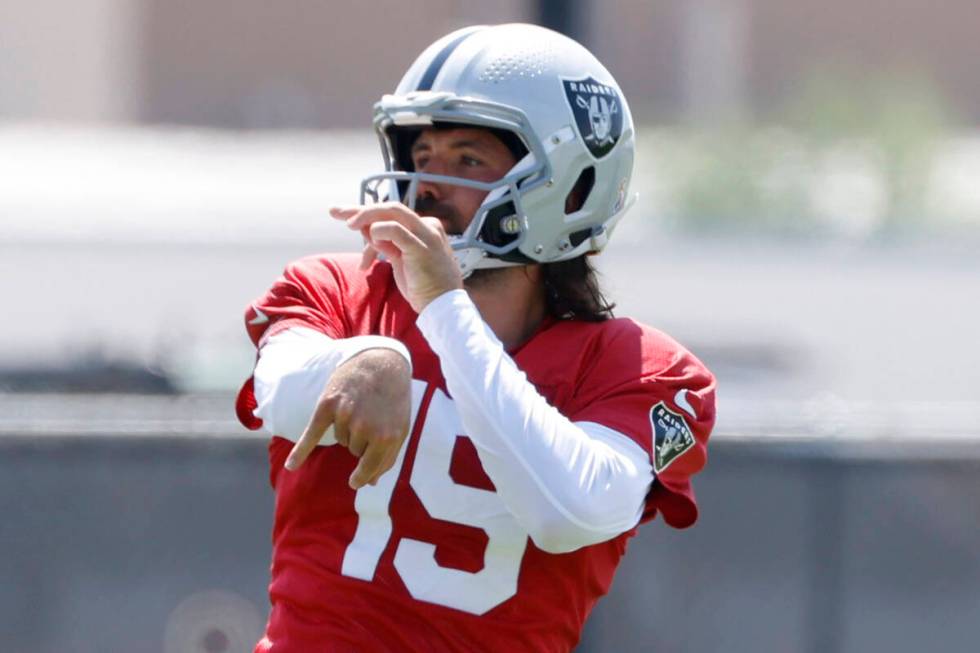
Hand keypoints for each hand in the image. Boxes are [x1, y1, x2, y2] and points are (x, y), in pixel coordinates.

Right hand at [284, 348, 411, 488]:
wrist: (380, 363)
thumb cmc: (393, 399)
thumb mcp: (400, 428)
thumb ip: (387, 455)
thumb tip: (371, 482)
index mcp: (388, 437)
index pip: (370, 468)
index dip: (363, 475)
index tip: (355, 482)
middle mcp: (366, 429)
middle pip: (354, 451)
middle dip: (361, 440)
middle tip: (371, 417)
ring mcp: (346, 417)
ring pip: (340, 439)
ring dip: (347, 429)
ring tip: (360, 407)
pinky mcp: (328, 405)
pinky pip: (312, 434)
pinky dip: (301, 450)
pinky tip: (291, 465)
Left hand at [330, 203, 462, 312]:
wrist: (442, 306)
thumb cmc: (423, 286)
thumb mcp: (400, 260)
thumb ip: (386, 243)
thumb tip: (366, 230)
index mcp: (424, 228)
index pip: (392, 215)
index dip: (367, 216)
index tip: (346, 217)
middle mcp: (427, 226)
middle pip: (390, 208)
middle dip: (360, 209)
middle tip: (336, 211)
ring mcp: (426, 234)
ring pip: (391, 212)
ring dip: (365, 216)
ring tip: (349, 225)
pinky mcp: (421, 247)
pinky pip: (394, 229)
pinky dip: (378, 231)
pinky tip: (371, 241)